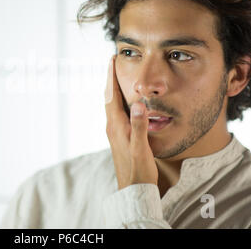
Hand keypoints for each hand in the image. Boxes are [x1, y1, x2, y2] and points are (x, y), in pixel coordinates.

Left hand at [104, 54, 157, 189]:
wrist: (133, 190)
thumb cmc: (138, 171)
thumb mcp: (141, 149)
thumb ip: (140, 127)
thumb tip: (139, 105)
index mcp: (116, 126)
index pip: (111, 95)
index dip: (111, 77)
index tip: (111, 59)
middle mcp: (112, 127)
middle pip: (109, 97)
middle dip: (111, 79)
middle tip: (114, 62)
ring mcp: (114, 132)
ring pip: (111, 104)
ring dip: (113, 89)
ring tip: (117, 76)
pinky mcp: (118, 137)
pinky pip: (116, 112)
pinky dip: (118, 101)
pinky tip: (124, 102)